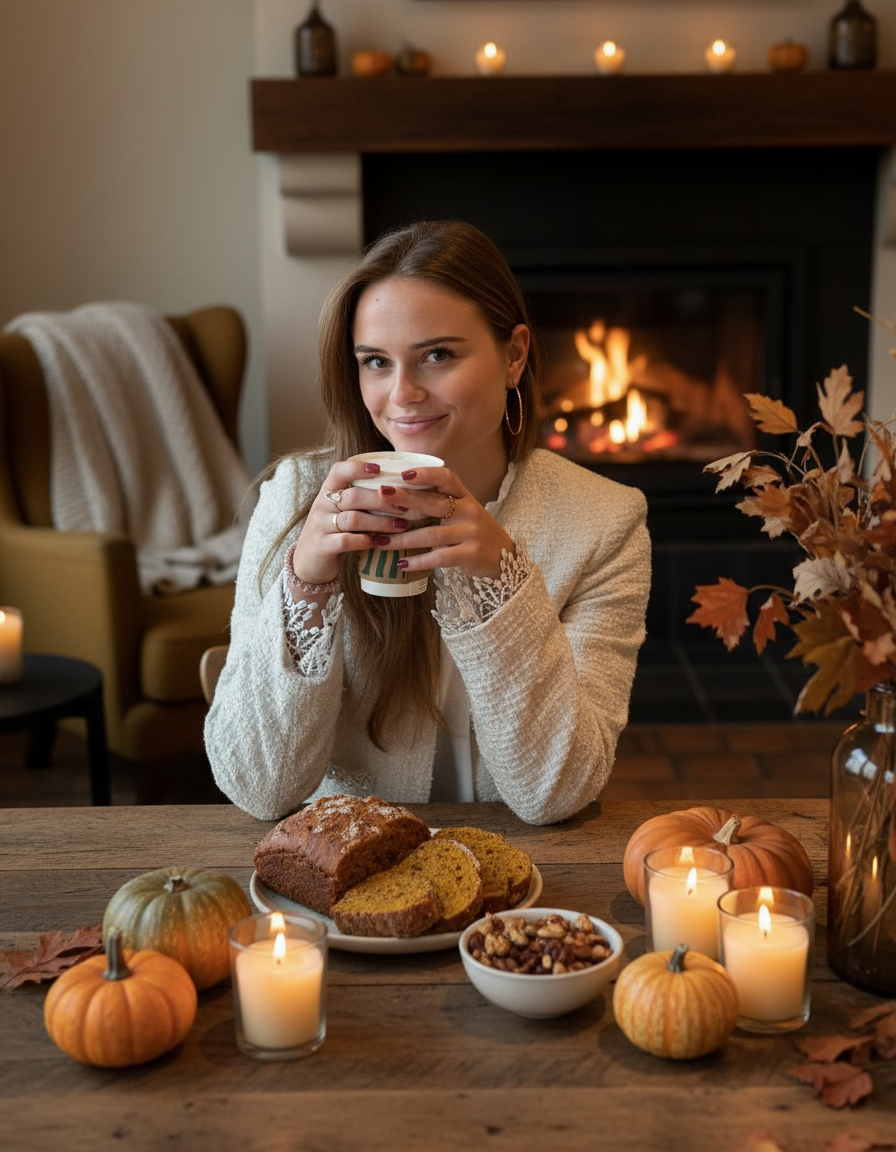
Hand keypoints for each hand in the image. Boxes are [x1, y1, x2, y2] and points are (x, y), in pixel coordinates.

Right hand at [290, 460, 413, 584]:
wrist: (309, 561)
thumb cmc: (334, 530)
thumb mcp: (341, 509)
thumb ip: (361, 498)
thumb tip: (399, 488)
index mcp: (328, 491)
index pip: (338, 471)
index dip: (357, 468)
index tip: (379, 469)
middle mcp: (322, 505)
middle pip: (353, 496)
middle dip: (382, 501)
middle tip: (404, 506)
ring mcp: (320, 526)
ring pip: (353, 519)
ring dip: (380, 522)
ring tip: (400, 525)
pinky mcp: (323, 546)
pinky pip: (346, 541)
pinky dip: (365, 541)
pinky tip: (379, 542)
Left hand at [378, 465, 514, 579]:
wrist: (504, 558)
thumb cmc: (474, 532)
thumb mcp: (463, 512)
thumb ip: (439, 503)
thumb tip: (399, 495)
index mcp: (465, 497)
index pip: (447, 478)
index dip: (426, 474)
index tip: (403, 473)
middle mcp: (469, 511)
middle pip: (434, 503)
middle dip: (405, 498)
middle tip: (381, 496)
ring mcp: (471, 533)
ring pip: (431, 534)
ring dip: (403, 538)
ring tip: (381, 542)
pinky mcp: (471, 554)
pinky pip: (439, 557)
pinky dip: (418, 561)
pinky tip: (402, 563)